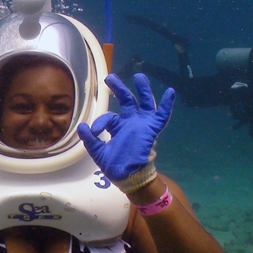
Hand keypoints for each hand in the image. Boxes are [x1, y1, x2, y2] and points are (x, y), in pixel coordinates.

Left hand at [77, 73, 174, 191]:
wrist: (127, 176)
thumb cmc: (114, 165)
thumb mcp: (99, 152)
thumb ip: (90, 140)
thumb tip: (82, 126)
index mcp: (118, 127)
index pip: (109, 117)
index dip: (100, 121)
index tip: (94, 130)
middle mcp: (130, 122)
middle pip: (126, 101)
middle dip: (119, 88)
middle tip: (110, 78)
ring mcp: (141, 124)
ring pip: (144, 103)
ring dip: (143, 89)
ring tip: (139, 76)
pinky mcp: (151, 129)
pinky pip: (162, 116)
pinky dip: (167, 105)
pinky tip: (170, 92)